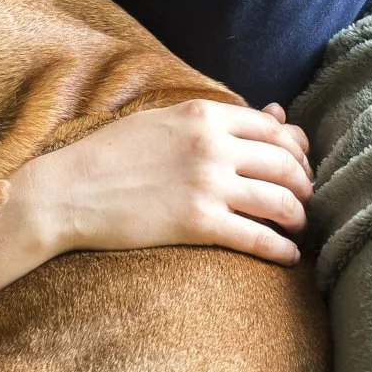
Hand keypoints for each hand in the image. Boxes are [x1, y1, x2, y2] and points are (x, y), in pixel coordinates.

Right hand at [34, 98, 313, 264]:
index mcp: (202, 115)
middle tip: (304, 200)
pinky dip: (282, 250)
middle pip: (286, 164)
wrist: (66, 193)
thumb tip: (275, 114)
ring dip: (299, 217)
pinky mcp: (199, 223)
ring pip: (281, 201)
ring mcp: (207, 185)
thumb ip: (214, 118)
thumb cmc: (109, 156)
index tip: (297, 165)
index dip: (296, 149)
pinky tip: (288, 257)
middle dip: (304, 184)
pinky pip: (259, 238)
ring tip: (298, 227)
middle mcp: (212, 146)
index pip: (274, 127)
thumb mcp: (162, 121)